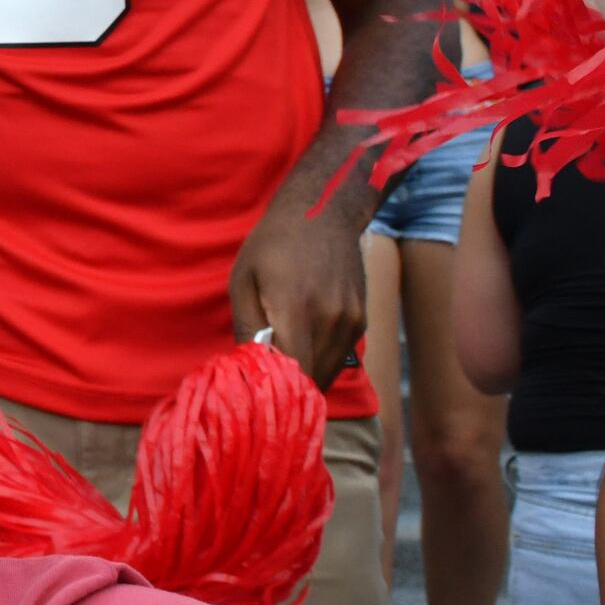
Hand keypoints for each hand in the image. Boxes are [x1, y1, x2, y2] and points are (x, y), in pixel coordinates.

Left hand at [228, 207, 366, 387]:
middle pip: (312, 378)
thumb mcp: (243, 280)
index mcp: (294, 307)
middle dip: (289, 388)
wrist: (324, 215)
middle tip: (267, 384)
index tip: (258, 389)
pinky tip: (303, 345)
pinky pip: (340, 355)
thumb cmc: (273, 246)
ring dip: (306, 376)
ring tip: (283, 364)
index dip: (276, 389)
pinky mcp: (361, 320)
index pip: (293, 372)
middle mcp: (329, 318)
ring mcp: (351, 320)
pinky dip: (321, 360)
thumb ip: (247, 327)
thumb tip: (247, 367)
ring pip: (328, 371)